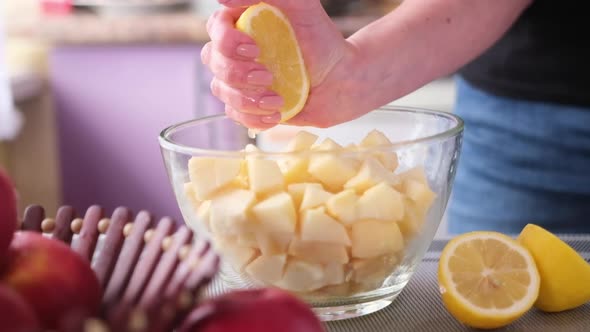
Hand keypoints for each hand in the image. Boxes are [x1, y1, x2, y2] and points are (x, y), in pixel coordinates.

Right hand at [201, 0, 365, 128]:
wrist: (340, 79)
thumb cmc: (322, 40)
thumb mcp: (302, 6)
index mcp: (243, 23)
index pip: (215, 27)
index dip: (226, 41)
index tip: (254, 48)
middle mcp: (236, 51)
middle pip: (213, 61)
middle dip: (237, 74)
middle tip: (268, 77)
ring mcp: (241, 79)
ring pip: (221, 90)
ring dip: (247, 99)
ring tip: (278, 100)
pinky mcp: (249, 104)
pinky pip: (234, 114)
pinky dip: (253, 117)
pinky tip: (275, 114)